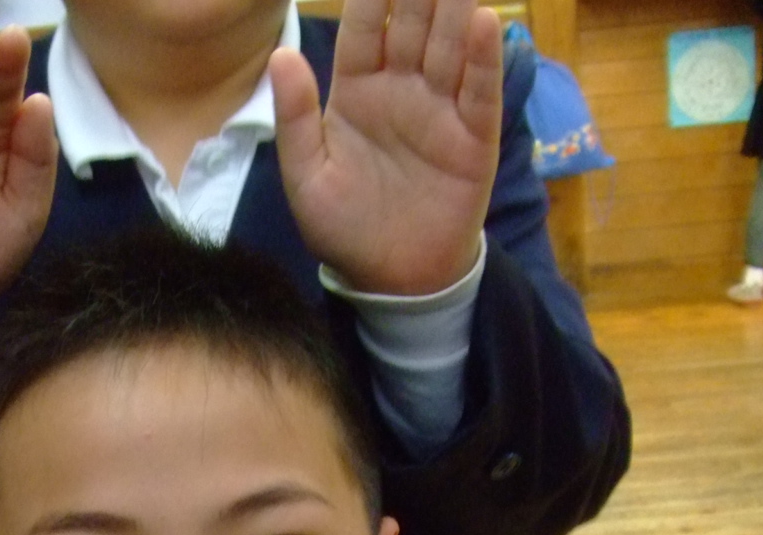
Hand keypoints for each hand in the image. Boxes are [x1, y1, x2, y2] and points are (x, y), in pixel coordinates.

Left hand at [271, 0, 502, 295]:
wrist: (391, 279)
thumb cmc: (343, 228)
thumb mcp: (306, 177)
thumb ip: (295, 117)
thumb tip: (280, 54)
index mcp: (358, 90)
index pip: (366, 25)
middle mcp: (403, 88)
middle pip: (414, 21)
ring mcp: (441, 109)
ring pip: (449, 43)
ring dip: (454, 3)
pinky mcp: (473, 137)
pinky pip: (479, 90)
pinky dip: (482, 57)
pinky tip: (481, 20)